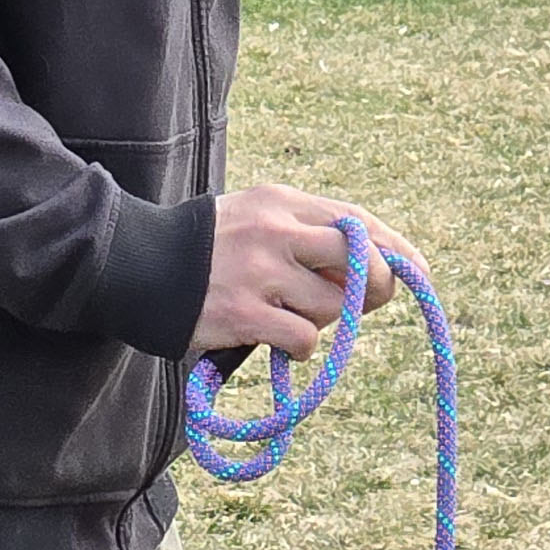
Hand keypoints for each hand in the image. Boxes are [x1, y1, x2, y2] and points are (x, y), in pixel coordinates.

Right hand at [193, 184, 422, 360]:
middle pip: (360, 260)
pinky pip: (304, 338)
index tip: (417, 271)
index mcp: (280, 202)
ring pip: (332, 306)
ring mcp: (259, 273)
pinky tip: (272, 338)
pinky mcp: (243, 314)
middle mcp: (274, 231)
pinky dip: (298, 346)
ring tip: (286, 315)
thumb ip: (304, 234)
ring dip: (320, 320)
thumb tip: (369, 271)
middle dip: (375, 287)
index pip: (357, 221)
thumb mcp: (253, 219)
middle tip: (363, 304)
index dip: (395, 249)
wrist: (132, 266)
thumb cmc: (202, 250)